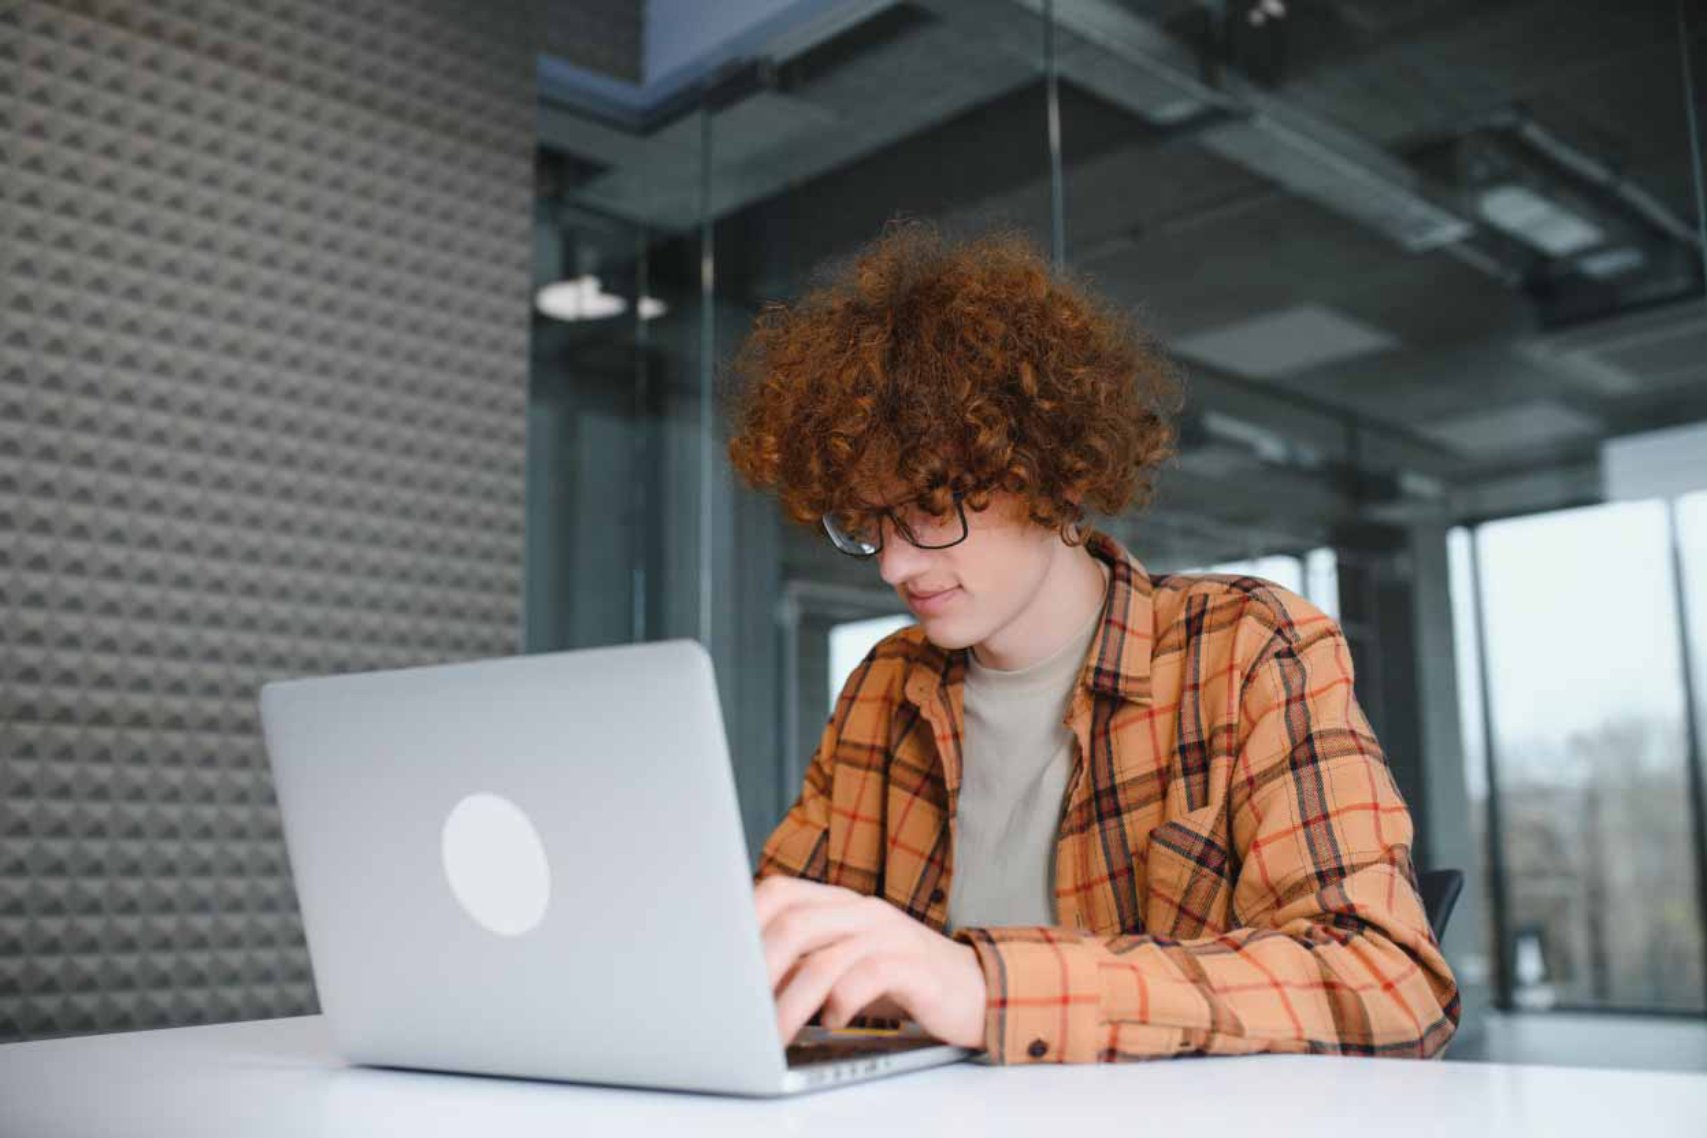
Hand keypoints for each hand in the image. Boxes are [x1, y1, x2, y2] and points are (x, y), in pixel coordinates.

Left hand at [754, 875, 986, 1049]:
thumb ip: (802, 961)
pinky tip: (833, 1022)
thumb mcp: (845, 964)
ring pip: (826, 958)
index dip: (744, 919)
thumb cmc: (900, 980)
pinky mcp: (916, 966)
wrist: (975, 990)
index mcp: (841, 904)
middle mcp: (863, 911)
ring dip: (791, 1002)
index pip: (780, 891)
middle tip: (737, 1007)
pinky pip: (868, 976)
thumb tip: (743, 980)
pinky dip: (842, 1003)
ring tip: (774, 1034)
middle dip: (758, 968)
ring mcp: (890, 935)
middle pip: (795, 923)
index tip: (717, 958)